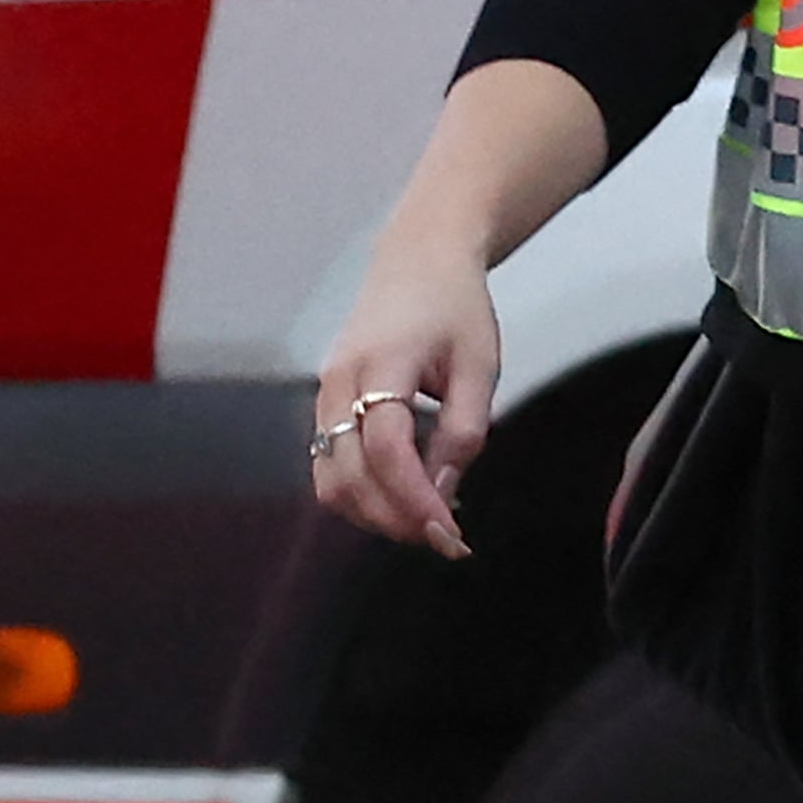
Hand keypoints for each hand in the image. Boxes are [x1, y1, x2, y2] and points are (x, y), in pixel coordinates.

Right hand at [308, 230, 501, 558]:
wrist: (416, 261)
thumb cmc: (456, 309)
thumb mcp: (480, 364)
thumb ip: (464, 430)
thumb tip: (444, 495)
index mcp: (382, 364)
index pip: (387, 448)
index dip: (414, 498)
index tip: (449, 532)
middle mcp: (338, 383)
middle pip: (349, 476)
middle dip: (396, 519)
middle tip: (448, 541)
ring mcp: (323, 396)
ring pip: (330, 481)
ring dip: (374, 515)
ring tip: (429, 524)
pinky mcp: (323, 406)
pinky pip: (330, 466)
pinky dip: (362, 494)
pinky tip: (405, 499)